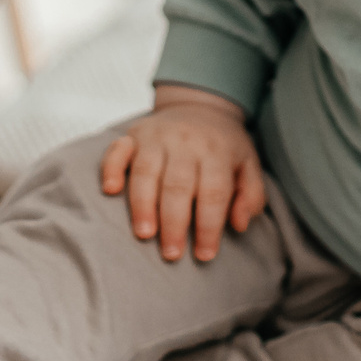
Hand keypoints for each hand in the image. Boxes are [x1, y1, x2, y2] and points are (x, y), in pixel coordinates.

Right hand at [100, 85, 267, 262]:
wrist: (201, 105)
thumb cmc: (224, 146)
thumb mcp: (248, 165)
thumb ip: (250, 195)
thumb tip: (238, 224)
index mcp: (216, 152)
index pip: (213, 193)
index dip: (209, 226)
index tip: (204, 255)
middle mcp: (185, 142)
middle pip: (178, 186)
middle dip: (174, 223)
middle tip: (171, 254)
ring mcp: (156, 136)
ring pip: (145, 172)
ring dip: (143, 205)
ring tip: (145, 234)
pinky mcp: (133, 134)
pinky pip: (117, 150)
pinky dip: (111, 168)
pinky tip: (110, 190)